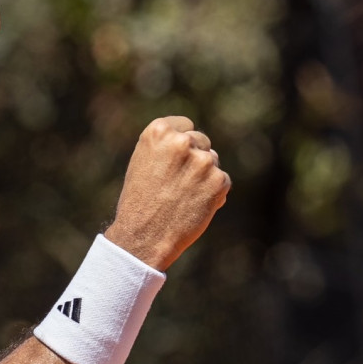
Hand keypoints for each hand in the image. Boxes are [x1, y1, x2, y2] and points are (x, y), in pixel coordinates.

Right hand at [104, 116, 230, 271]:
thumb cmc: (139, 202)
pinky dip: (213, 193)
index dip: (181, 144)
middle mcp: (181, 141)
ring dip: (204, 176)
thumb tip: (193, 140)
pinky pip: (223, 181)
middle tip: (177, 184)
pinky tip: (195, 205)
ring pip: (213, 161)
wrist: (144, 237)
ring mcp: (202, 160)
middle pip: (201, 141)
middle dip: (194, 159)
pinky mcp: (219, 180)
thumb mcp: (144, 162)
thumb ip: (166, 146)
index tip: (175, 159)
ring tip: (183, 197)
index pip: (184, 125)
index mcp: (158, 131)